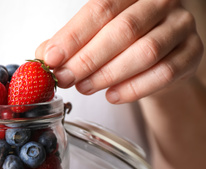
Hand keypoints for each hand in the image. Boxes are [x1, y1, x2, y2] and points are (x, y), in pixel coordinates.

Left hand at [36, 0, 202, 103]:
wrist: (159, 57)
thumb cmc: (122, 43)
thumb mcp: (93, 36)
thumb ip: (68, 43)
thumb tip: (42, 57)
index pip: (100, 8)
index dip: (72, 36)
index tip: (51, 59)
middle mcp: (160, 2)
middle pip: (123, 29)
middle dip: (88, 59)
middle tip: (66, 78)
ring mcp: (180, 27)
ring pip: (145, 52)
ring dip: (108, 75)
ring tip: (85, 87)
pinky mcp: (192, 53)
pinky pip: (164, 74)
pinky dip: (134, 89)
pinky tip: (112, 95)